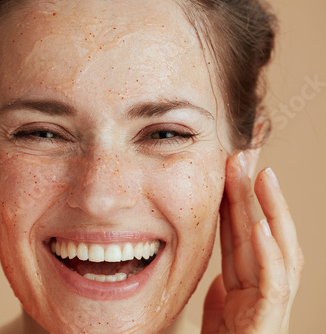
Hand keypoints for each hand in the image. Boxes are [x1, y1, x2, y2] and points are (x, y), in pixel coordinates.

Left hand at [201, 153, 303, 333]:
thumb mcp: (216, 313)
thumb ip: (221, 289)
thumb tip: (223, 269)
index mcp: (245, 287)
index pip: (241, 236)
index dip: (237, 202)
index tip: (231, 167)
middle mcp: (261, 292)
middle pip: (259, 235)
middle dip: (253, 195)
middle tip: (243, 155)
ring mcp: (269, 307)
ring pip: (276, 252)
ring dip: (270, 212)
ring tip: (261, 175)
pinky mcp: (268, 324)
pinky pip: (273, 286)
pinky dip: (269, 255)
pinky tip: (261, 225)